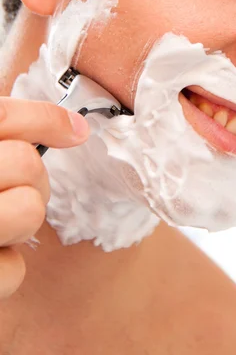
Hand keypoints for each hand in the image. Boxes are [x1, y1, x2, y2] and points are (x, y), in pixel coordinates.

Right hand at [0, 98, 88, 298]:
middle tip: (5, 187)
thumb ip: (10, 126)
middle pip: (25, 163)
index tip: (74, 132)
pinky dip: (5, 267)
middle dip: (30, 177)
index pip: (3, 117)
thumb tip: (77, 129)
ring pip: (30, 210)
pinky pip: (14, 269)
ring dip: (20, 220)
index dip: (47, 120)